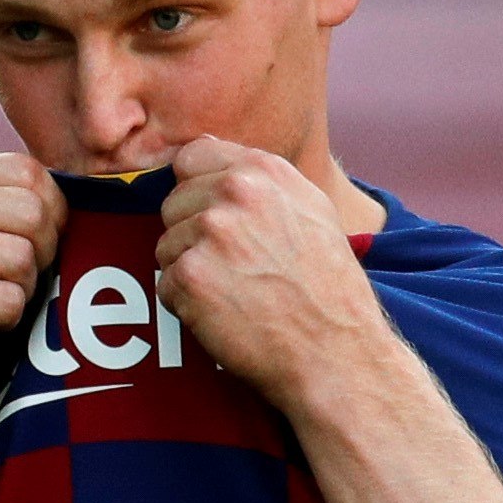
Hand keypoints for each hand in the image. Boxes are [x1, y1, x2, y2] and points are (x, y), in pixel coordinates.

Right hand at [0, 152, 65, 412]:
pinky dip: (6, 320)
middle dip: (43, 252)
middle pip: (33, 211)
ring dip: (23, 290)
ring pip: (23, 258)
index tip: (38, 242)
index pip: (26, 170)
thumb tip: (74, 205)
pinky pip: (8, 301)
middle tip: (19, 280)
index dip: (51, 209)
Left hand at [155, 137, 391, 407]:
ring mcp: (210, 232)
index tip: (214, 221)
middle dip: (192, 236)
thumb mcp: (311, 211)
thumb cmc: (330, 289)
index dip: (196, 190)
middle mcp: (234, 191)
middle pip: (173, 204)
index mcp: (264, 170)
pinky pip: (166, 286)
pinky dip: (188, 307)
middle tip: (236, 270)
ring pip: (166, 246)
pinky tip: (227, 315)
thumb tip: (208, 150)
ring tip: (236, 294)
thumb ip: (260, 179)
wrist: (337, 352)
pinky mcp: (190, 275)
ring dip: (190, 273)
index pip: (192, 157)